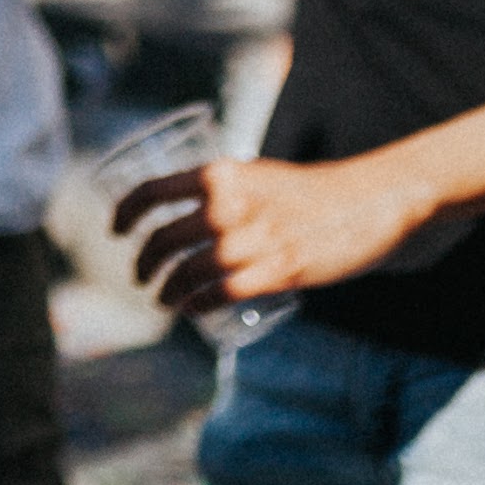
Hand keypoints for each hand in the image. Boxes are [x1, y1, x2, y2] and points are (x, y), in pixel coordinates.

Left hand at [118, 154, 431, 316]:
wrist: (368, 200)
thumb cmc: (309, 190)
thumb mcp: (256, 175)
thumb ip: (223, 193)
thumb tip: (189, 216)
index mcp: (220, 174)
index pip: (153, 191)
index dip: (125, 212)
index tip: (116, 230)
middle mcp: (230, 204)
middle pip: (164, 238)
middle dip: (144, 262)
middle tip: (140, 276)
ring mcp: (254, 239)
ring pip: (189, 271)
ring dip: (167, 290)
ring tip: (161, 299)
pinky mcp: (280, 270)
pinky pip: (223, 293)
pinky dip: (199, 304)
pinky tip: (190, 309)